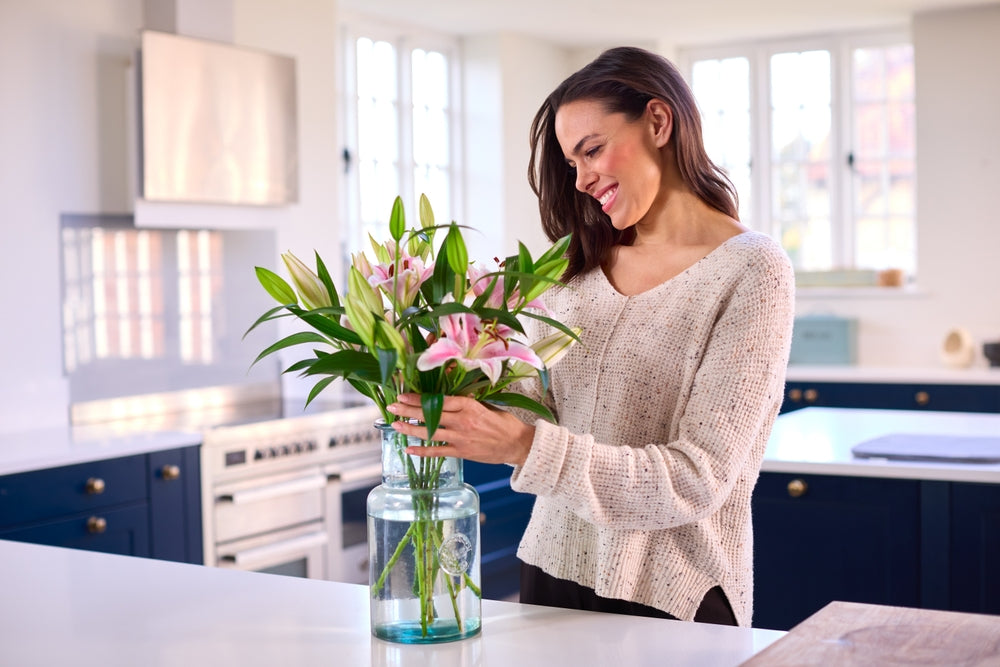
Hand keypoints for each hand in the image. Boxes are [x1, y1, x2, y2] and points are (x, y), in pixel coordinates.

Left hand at [387, 394, 534, 465]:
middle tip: (392, 406)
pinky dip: (422, 451)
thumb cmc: (504, 422)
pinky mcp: (462, 452)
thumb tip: (448, 395)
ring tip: (395, 425)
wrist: (518, 444)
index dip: (419, 398)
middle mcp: (463, 421)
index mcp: (469, 405)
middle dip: (408, 410)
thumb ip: (466, 401)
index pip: (439, 399)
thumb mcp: (487, 405)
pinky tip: (408, 449)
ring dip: (410, 429)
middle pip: (430, 414)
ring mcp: (461, 438)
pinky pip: (438, 452)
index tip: (404, 394)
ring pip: (430, 432)